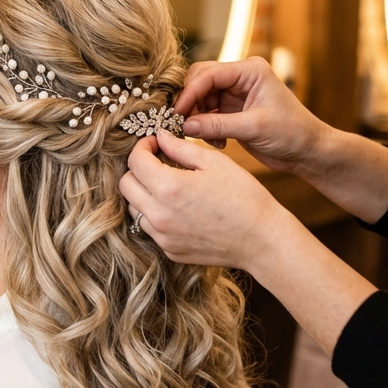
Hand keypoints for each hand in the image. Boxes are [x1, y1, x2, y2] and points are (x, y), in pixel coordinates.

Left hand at [119, 130, 283, 271]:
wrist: (262, 240)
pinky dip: (155, 214)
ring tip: (167, 185)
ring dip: (143, 193)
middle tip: (157, 162)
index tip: (154, 143)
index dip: (142, 146)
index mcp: (169, 187)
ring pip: (133, 208)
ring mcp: (162, 236)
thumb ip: (181, 147)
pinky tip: (177, 207)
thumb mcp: (215, 163)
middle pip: (125, 185)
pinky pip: (149, 228)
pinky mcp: (169, 250)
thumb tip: (160, 137)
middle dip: (137, 169)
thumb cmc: (244, 197)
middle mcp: (159, 214)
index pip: (135, 161)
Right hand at [175, 57, 325, 173]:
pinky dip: (205, 128)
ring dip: (197, 119)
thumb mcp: (254, 128)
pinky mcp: (231, 110)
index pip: (208, 74)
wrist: (307, 150)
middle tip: (184, 126)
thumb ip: (217, 125)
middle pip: (199, 81)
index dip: (190, 93)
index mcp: (249, 70)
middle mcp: (240, 77)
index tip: (177, 113)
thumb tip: (185, 126)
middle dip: (190, 104)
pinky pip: (206, 114)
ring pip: (199, 99)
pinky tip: (219, 142)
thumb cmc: (291, 133)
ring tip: (210, 139)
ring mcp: (234, 93)